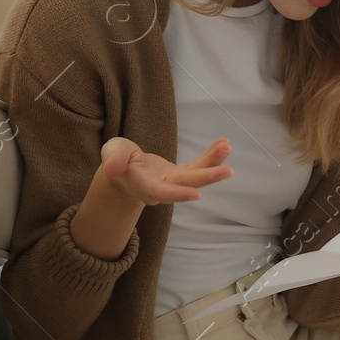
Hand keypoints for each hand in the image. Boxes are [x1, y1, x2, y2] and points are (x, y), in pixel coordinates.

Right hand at [97, 136, 232, 205]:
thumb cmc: (116, 160)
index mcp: (143, 186)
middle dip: (207, 177)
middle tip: (228, 171)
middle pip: (186, 185)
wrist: (123, 172)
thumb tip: (111, 168)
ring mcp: (173, 183)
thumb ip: (112, 159)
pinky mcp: (180, 175)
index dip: (177, 194)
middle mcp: (162, 189)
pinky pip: (198, 166)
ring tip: (227, 146)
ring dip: (213, 163)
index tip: (196, 195)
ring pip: (196, 175)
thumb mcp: (111, 153)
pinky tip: (223, 144)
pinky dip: (211, 156)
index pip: (161, 192)